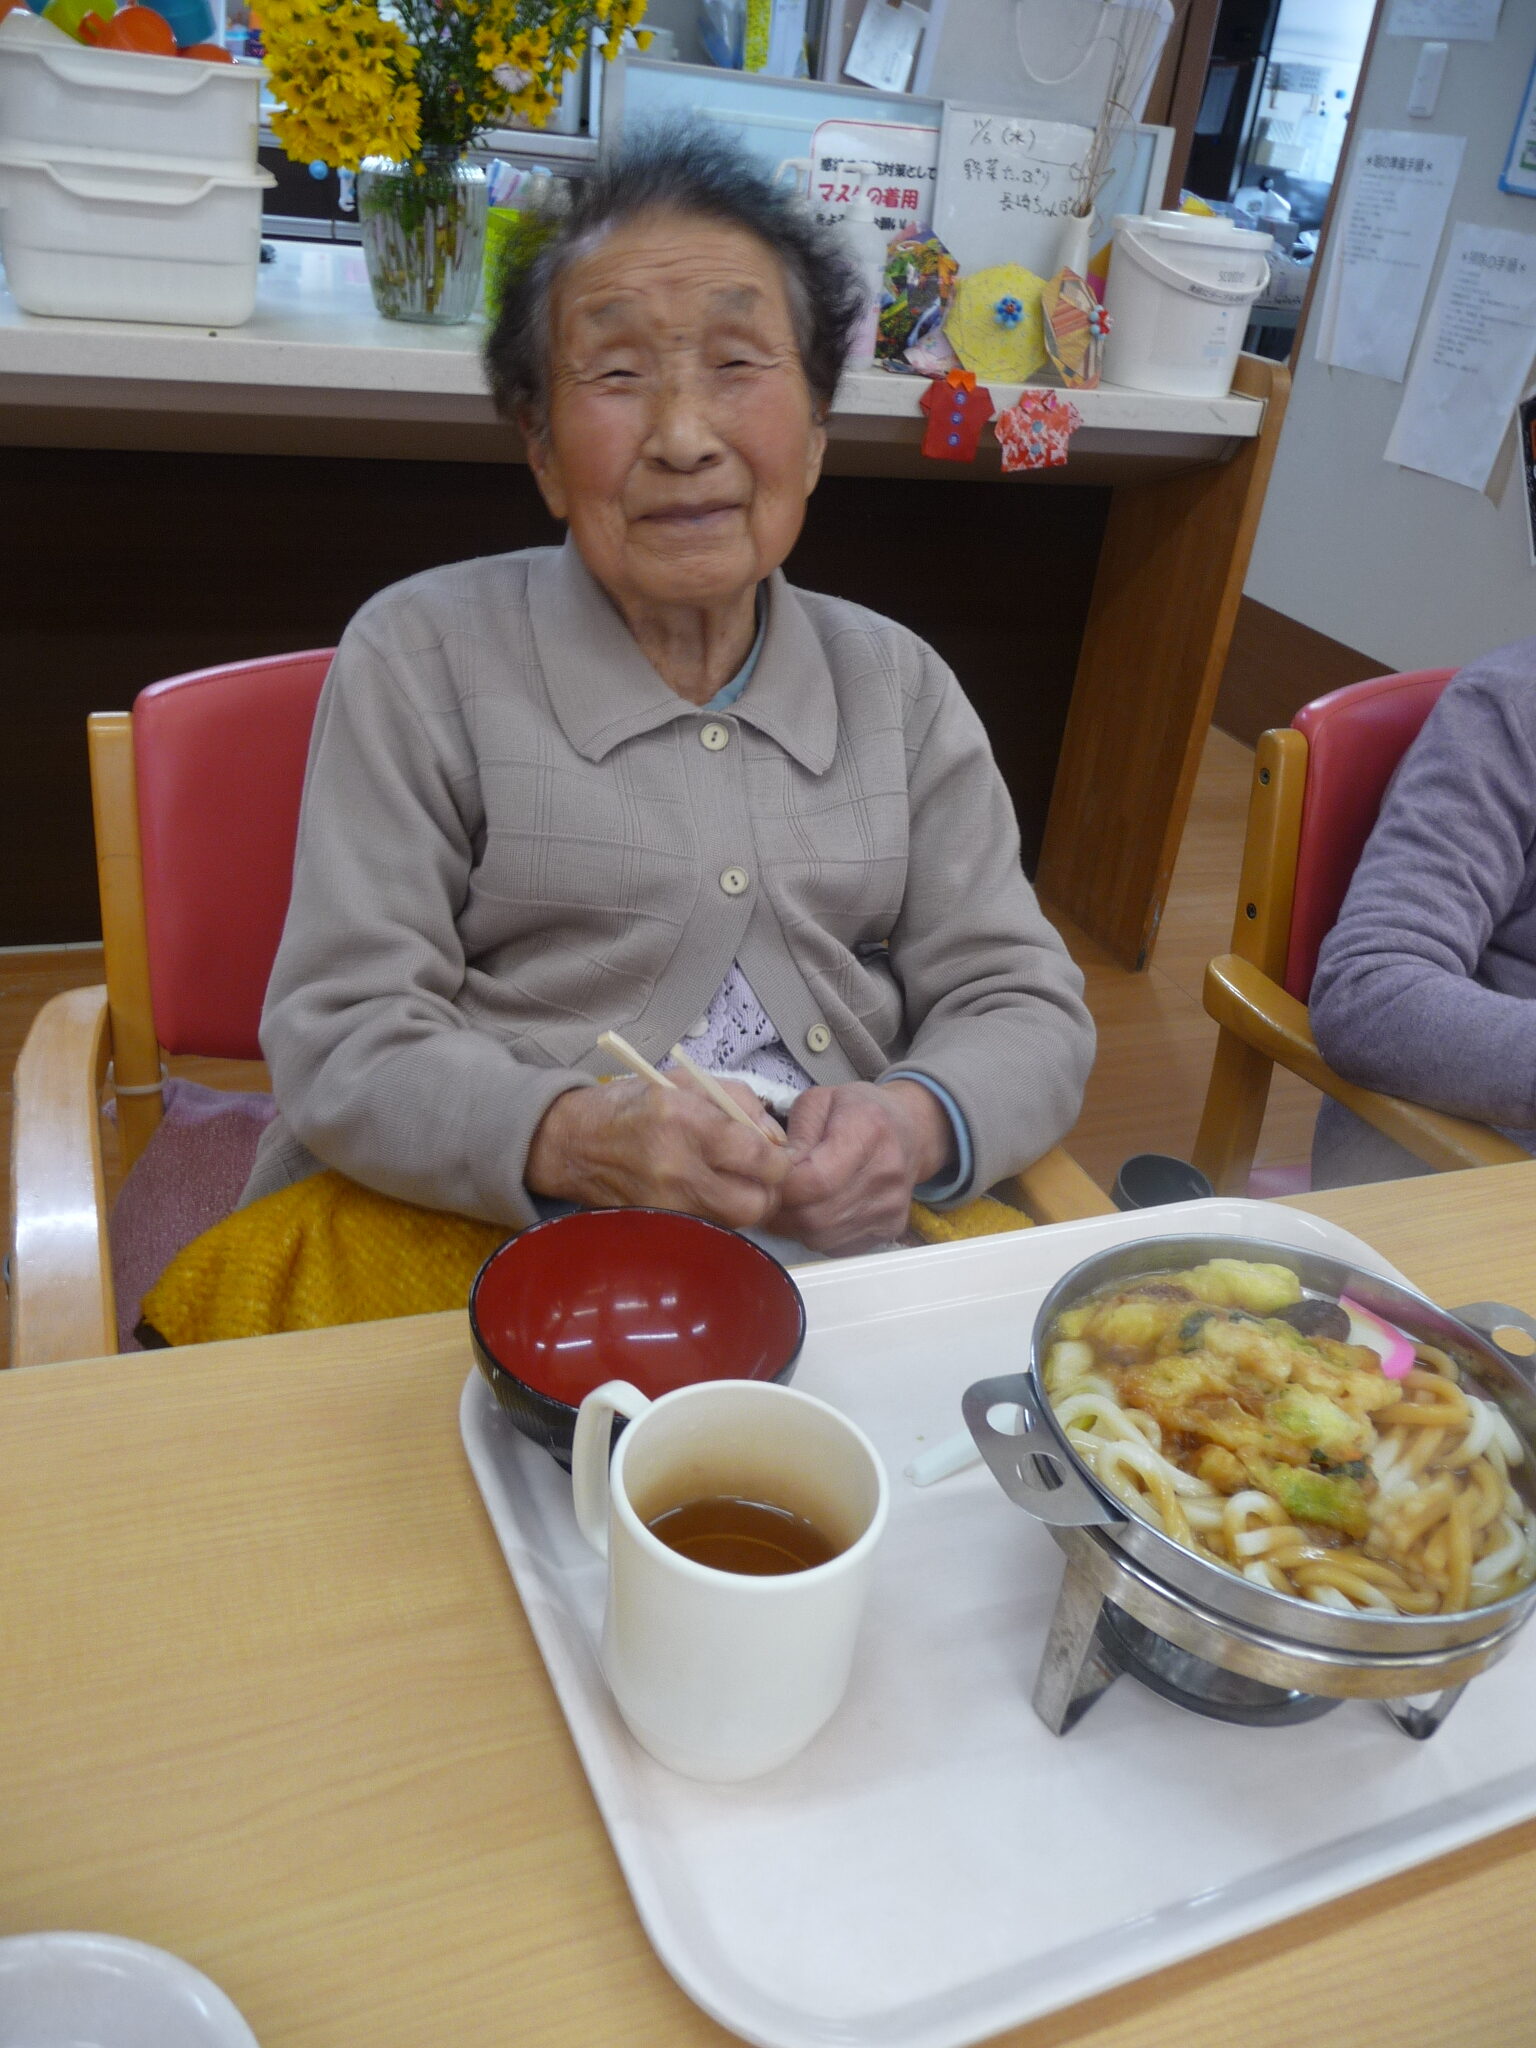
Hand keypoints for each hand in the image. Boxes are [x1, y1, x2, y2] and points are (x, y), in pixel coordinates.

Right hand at [526, 1076, 791, 1230]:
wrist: (573, 1142)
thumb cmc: (632, 1105)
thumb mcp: (686, 1083)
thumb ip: (740, 1102)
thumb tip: (773, 1137)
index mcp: (687, 1124)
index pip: (759, 1158)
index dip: (779, 1159)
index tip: (775, 1153)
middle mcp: (678, 1170)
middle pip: (754, 1204)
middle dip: (768, 1190)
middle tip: (760, 1174)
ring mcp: (667, 1204)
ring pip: (735, 1222)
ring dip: (744, 1203)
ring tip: (733, 1180)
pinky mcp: (659, 1224)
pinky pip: (709, 1226)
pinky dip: (718, 1213)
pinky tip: (707, 1192)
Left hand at [776, 1080, 953, 1255]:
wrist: (910, 1132)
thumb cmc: (859, 1111)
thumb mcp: (819, 1100)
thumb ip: (794, 1135)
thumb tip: (776, 1176)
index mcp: (868, 1131)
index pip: (816, 1180)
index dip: (782, 1187)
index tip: (769, 1178)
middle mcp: (886, 1173)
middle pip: (815, 1216)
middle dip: (782, 1210)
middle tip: (772, 1194)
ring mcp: (891, 1206)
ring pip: (821, 1237)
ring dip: (795, 1225)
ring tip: (792, 1200)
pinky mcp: (890, 1229)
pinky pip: (837, 1245)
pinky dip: (816, 1233)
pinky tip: (817, 1209)